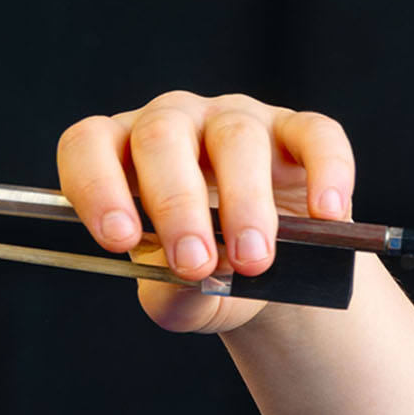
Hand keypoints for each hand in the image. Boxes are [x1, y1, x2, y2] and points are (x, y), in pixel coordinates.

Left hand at [57, 91, 355, 334]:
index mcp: (118, 153)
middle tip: (195, 263)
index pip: (87, 145)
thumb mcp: (179, 296)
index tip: (121, 239)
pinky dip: (326, 171)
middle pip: (159, 137)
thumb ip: (172, 294)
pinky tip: (325, 214)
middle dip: (176, 205)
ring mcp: (233, 118)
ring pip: (235, 138)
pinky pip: (314, 134)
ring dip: (245, 202)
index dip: (96, 186)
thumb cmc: (203, 274)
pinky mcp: (297, 130)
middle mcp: (169, 122)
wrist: (265, 273)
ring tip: (254, 260)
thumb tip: (190, 283)